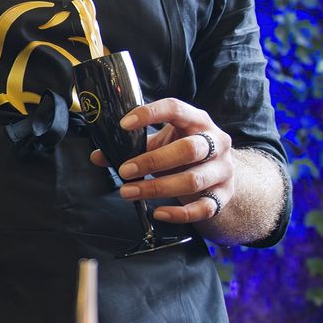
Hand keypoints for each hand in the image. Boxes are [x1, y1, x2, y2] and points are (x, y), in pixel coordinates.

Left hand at [95, 98, 234, 226]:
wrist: (221, 171)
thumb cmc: (186, 151)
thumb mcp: (163, 142)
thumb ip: (134, 147)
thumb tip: (98, 156)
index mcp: (198, 120)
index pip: (176, 109)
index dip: (150, 114)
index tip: (123, 124)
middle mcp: (216, 142)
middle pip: (189, 149)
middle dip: (152, 161)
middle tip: (124, 170)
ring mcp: (223, 169)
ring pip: (193, 180)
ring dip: (157, 188)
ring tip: (129, 192)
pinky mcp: (225, 194)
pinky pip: (204, 207)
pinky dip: (180, 214)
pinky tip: (158, 213)